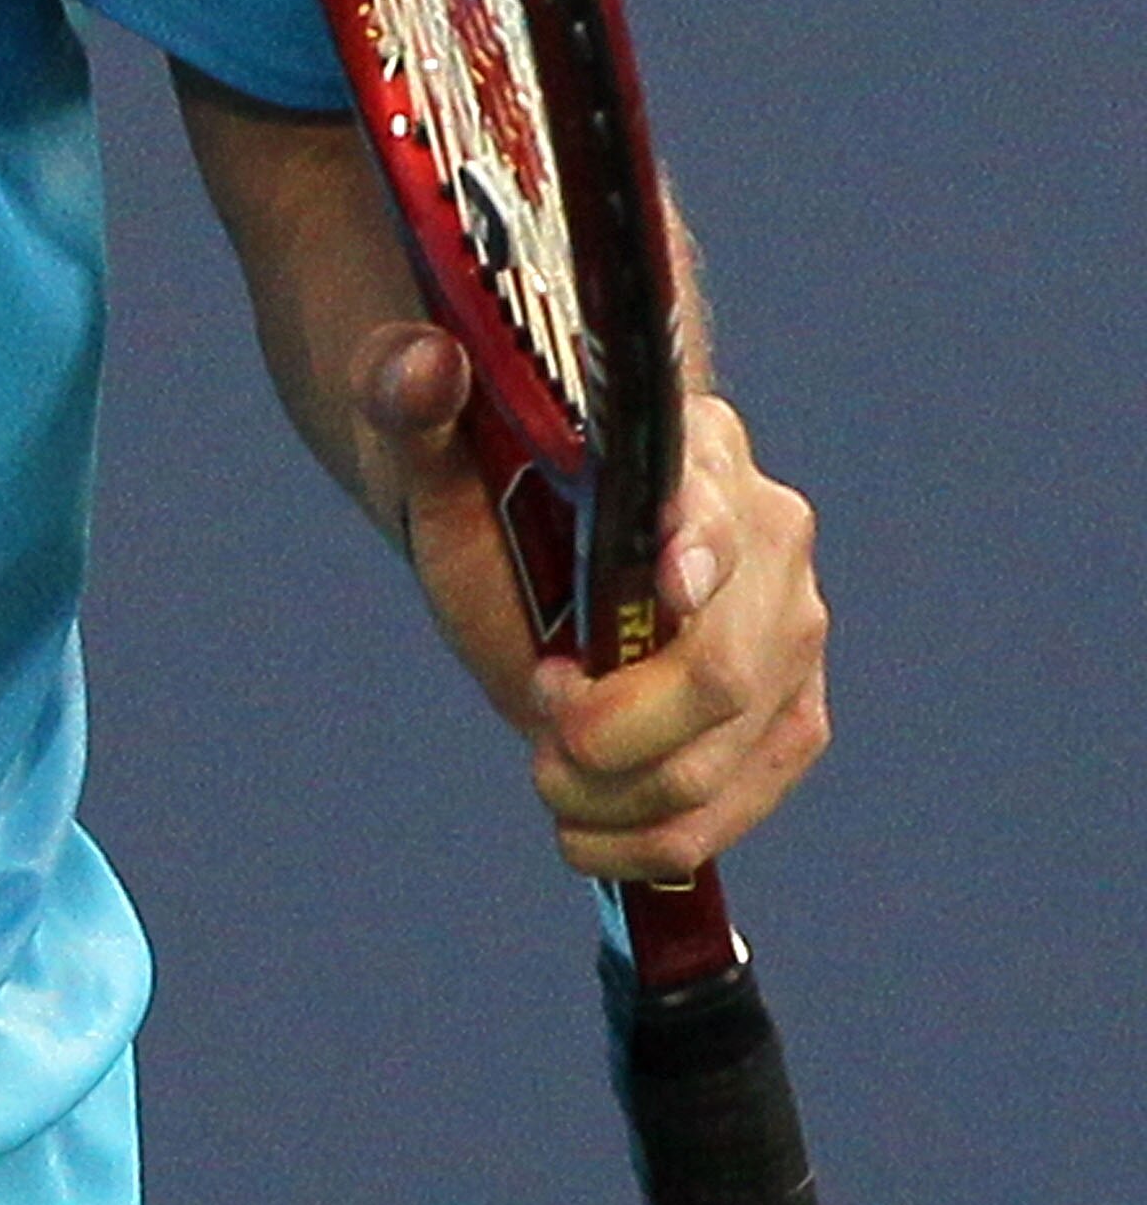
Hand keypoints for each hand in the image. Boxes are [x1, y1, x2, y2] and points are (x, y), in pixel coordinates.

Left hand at [359, 326, 831, 880]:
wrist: (536, 546)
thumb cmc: (491, 493)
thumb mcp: (438, 452)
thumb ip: (410, 402)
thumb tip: (418, 367)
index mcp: (693, 448)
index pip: (713, 507)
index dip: (695, 555)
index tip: (664, 594)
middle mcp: (771, 535)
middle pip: (725, 666)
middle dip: (620, 727)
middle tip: (540, 725)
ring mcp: (794, 631)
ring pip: (727, 752)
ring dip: (622, 794)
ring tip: (548, 778)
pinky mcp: (792, 714)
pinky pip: (744, 801)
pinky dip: (658, 836)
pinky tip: (588, 831)